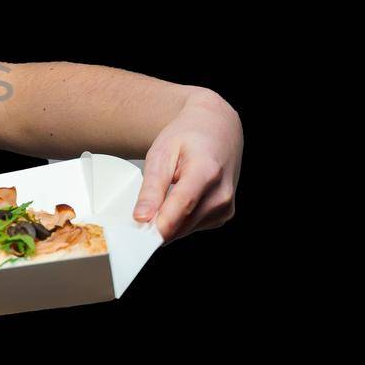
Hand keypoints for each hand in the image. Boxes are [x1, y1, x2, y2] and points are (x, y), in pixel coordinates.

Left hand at [133, 87, 242, 243]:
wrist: (217, 129)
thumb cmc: (189, 137)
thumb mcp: (162, 153)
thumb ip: (152, 188)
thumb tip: (142, 218)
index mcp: (206, 171)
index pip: (181, 206)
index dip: (159, 225)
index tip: (138, 235)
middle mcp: (221, 193)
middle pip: (181, 224)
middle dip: (156, 225)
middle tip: (140, 213)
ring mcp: (226, 206)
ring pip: (185, 230)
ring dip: (168, 223)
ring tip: (163, 197)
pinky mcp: (224, 214)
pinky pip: (193, 227)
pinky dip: (180, 220)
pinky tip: (178, 200)